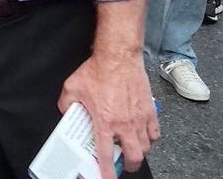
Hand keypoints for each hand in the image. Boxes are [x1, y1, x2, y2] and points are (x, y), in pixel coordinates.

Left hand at [58, 51, 157, 178]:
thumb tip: (67, 113)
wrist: (118, 56)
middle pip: (134, 157)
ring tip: (131, 149)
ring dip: (139, 152)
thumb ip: (66, 105)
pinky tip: (143, 135)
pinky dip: (150, 138)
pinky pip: (155, 133)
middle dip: (128, 166)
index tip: (107, 178)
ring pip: (146, 147)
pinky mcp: (150, 110)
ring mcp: (140, 118)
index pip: (106, 155)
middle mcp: (125, 124)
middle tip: (122, 164)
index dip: (106, 172)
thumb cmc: (97, 70)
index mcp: (104, 122)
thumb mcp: (72, 88)